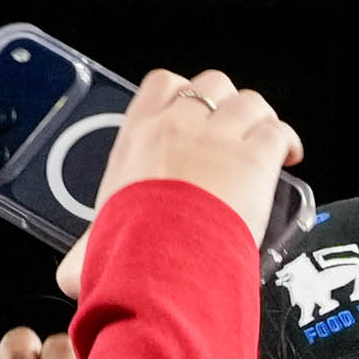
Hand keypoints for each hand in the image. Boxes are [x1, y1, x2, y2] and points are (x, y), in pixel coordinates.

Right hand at [49, 66, 299, 293]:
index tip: (196, 114)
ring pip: (250, 102)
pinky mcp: (252, 158)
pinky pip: (277, 131)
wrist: (160, 262)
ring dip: (261, 120)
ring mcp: (218, 138)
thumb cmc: (131, 250)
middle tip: (236, 134)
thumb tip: (71, 274)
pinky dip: (286, 141)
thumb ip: (87, 248)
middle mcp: (179, 125)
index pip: (162, 84)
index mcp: (139, 136)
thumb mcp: (97, 242)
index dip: (185, 93)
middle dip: (228, 104)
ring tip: (265, 143)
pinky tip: (287, 157)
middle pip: (213, 84)